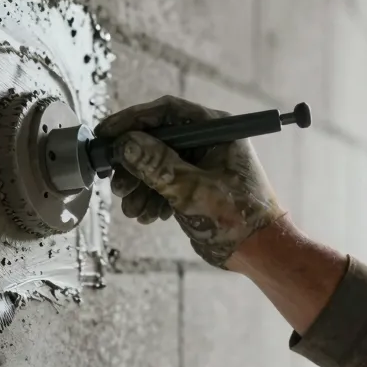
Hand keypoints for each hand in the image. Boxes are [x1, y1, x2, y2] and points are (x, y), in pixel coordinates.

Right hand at [96, 95, 284, 268]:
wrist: (260, 253)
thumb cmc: (238, 219)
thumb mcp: (192, 190)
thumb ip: (157, 165)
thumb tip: (125, 144)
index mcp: (217, 130)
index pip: (167, 112)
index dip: (133, 121)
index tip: (107, 134)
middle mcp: (208, 142)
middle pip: (157, 139)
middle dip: (133, 164)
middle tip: (118, 185)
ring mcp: (201, 164)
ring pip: (156, 164)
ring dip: (140, 186)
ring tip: (133, 209)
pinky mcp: (195, 185)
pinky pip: (164, 183)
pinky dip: (152, 198)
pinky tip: (148, 215)